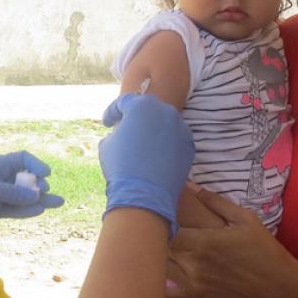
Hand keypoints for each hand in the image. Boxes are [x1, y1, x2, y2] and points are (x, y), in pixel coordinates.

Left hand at [0, 151, 63, 229]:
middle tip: (43, 191)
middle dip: (38, 185)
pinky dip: (27, 210)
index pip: (22, 160)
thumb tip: (36, 194)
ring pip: (24, 196)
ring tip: (58, 202)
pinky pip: (16, 209)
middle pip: (26, 179)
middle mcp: (0, 178)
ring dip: (39, 199)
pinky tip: (40, 210)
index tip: (45, 174)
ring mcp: (0, 195)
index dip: (35, 165)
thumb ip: (11, 192)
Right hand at [98, 93, 193, 230]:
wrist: (145, 195)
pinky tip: (156, 157)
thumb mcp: (108, 144)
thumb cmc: (122, 166)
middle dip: (136, 118)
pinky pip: (175, 140)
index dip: (112, 112)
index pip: (124, 102)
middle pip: (148, 110)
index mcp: (142, 105)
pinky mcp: (189, 146)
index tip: (107, 124)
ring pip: (164, 124)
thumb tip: (122, 133)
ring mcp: (181, 129)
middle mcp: (166, 111)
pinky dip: (166, 144)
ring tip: (143, 145)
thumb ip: (117, 131)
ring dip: (153, 130)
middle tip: (126, 130)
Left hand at [168, 184, 297, 297]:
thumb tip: (189, 185)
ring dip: (157, 262)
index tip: (160, 217)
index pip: (165, 229)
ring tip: (156, 253)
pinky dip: (160, 288)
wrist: (280, 288)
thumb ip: (214, 202)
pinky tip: (159, 279)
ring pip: (159, 272)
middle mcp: (194, 265)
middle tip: (154, 233)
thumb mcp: (245, 219)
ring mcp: (193, 287)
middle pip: (158, 250)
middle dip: (155, 241)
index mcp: (203, 242)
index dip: (159, 223)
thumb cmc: (263, 250)